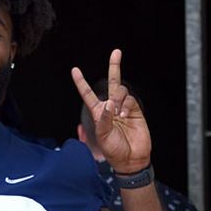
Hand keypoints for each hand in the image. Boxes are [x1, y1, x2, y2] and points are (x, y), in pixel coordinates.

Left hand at [71, 49, 151, 172]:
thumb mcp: (102, 136)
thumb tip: (110, 102)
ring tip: (119, 113)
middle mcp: (111, 107)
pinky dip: (126, 105)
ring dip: (118, 98)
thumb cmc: (113, 150)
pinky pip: (130, 99)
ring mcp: (124, 107)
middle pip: (112, 82)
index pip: (88, 94)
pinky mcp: (136, 111)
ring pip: (121, 90)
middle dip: (115, 66)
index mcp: (98, 112)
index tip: (75, 70)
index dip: (81, 82)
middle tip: (117, 51)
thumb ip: (104, 119)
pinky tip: (124, 115)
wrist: (131, 159)